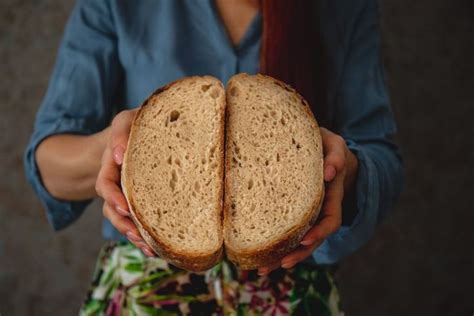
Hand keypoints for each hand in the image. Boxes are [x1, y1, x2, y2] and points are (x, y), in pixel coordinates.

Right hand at [95, 110, 155, 256]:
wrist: (139, 133)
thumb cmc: (136, 125)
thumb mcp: (126, 120)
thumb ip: (121, 132)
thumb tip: (119, 155)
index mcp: (112, 165)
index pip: (105, 183)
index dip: (113, 197)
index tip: (126, 208)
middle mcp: (117, 182)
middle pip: (112, 209)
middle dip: (123, 224)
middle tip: (136, 234)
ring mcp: (127, 193)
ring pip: (123, 219)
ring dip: (134, 234)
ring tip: (148, 247)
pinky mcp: (140, 202)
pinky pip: (138, 222)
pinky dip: (145, 236)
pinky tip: (156, 248)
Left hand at [258, 127, 357, 274]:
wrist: (321, 151)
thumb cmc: (325, 145)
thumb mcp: (334, 143)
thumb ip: (335, 154)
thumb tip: (329, 172)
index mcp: (331, 195)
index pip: (331, 219)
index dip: (320, 231)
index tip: (305, 238)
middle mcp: (320, 209)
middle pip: (314, 239)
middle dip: (299, 252)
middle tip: (283, 262)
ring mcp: (307, 214)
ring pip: (299, 241)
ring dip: (283, 256)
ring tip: (263, 269)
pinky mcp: (293, 214)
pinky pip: (286, 233)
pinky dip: (274, 248)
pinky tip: (257, 258)